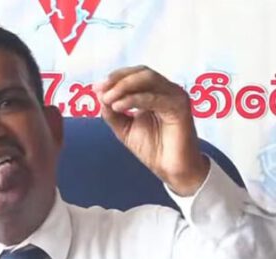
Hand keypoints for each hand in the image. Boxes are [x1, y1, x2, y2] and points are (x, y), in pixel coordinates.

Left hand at [94, 66, 209, 195]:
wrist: (170, 169)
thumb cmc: (152, 148)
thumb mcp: (124, 128)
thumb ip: (112, 112)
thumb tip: (99, 95)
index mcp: (155, 92)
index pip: (135, 74)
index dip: (115, 77)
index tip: (96, 87)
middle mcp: (167, 91)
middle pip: (142, 72)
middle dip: (118, 79)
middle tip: (100, 90)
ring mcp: (175, 96)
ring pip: (148, 79)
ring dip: (123, 87)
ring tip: (107, 99)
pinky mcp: (180, 107)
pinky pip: (154, 98)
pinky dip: (133, 99)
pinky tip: (118, 106)